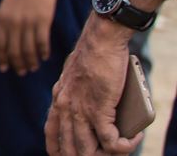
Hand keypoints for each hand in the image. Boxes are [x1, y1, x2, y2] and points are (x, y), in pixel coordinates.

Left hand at [0, 0, 56, 74]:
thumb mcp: (7, 6)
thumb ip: (6, 22)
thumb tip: (9, 40)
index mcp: (1, 19)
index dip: (2, 59)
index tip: (5, 69)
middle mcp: (12, 22)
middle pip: (14, 50)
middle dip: (18, 64)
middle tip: (23, 72)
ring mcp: (27, 22)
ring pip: (28, 49)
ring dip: (31, 61)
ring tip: (34, 67)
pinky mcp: (42, 20)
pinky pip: (41, 42)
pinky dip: (43, 52)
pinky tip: (45, 56)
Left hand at [47, 18, 140, 153]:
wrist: (99, 41)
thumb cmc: (92, 55)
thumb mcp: (74, 76)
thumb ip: (76, 92)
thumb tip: (90, 106)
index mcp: (58, 99)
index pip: (51, 133)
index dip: (58, 150)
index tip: (67, 155)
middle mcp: (65, 108)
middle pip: (69, 148)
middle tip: (103, 155)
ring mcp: (80, 111)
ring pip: (88, 151)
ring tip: (121, 149)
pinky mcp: (99, 110)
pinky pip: (112, 142)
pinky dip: (125, 146)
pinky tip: (134, 138)